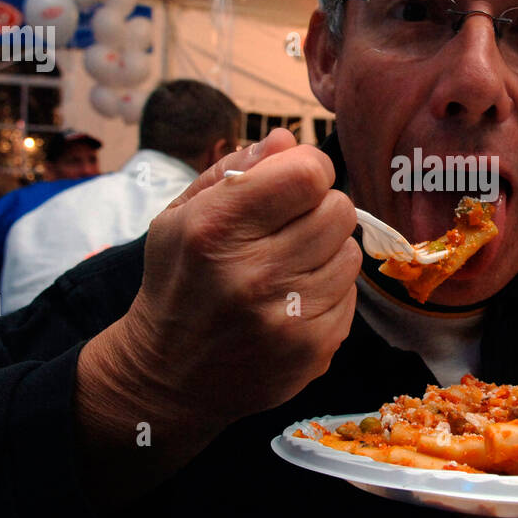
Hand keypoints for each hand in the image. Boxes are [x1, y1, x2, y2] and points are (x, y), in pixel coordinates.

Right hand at [75, 128, 360, 505]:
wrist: (167, 377)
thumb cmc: (178, 283)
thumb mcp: (181, 216)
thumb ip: (235, 170)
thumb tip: (289, 140)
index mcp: (214, 229)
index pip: (309, 173)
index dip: (307, 170)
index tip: (291, 184)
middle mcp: (252, 274)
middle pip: (339, 209)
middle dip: (317, 210)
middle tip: (287, 229)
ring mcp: (287, 318)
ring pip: (350, 253)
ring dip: (325, 253)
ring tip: (287, 267)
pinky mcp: (314, 350)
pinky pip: (350, 296)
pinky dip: (328, 292)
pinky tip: (293, 301)